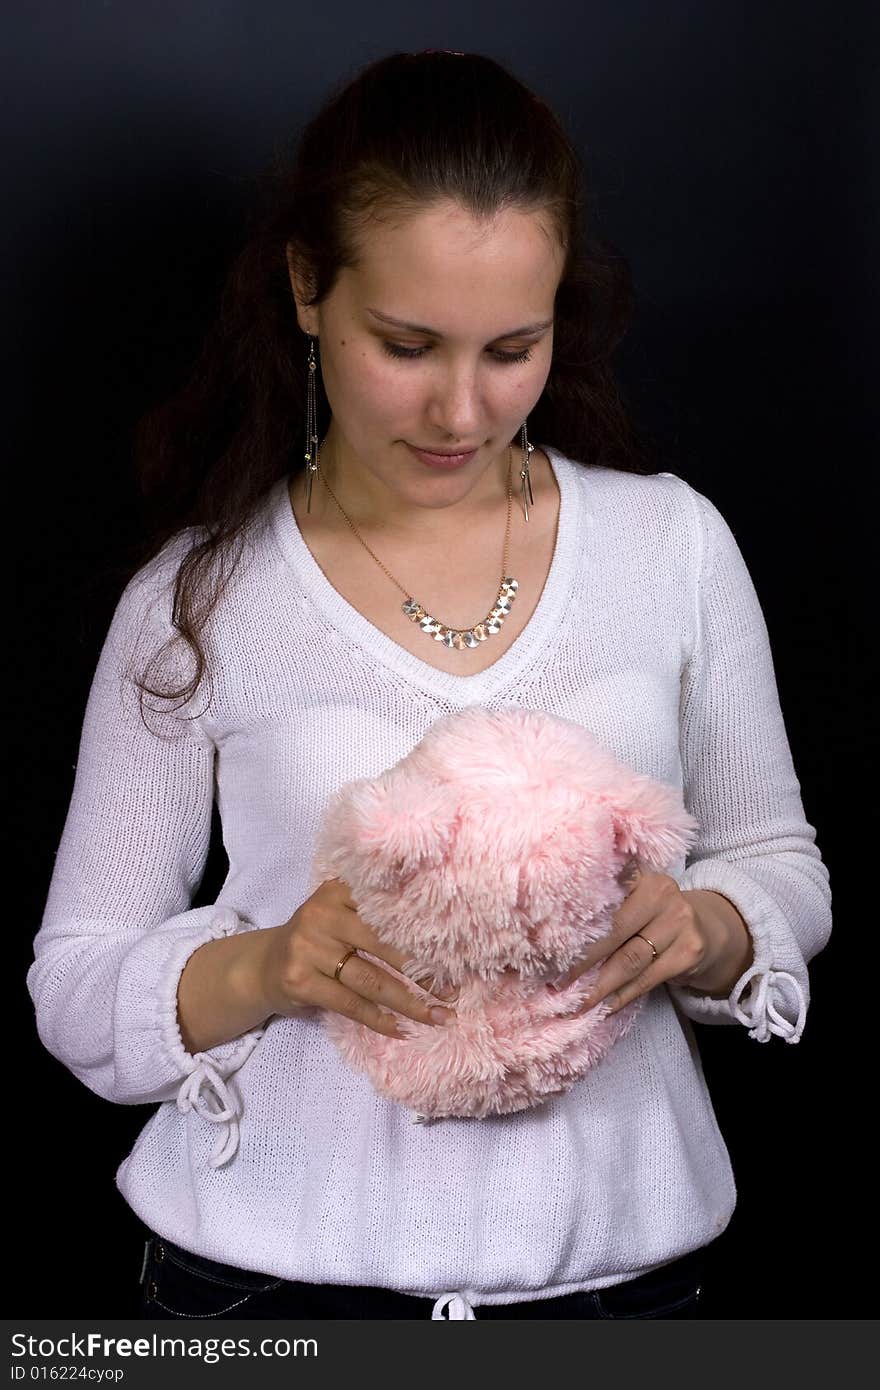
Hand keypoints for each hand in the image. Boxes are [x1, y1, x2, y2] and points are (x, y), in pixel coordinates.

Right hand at [256, 877, 457, 1038]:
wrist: (262, 967)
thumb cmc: (317, 941)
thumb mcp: (339, 915)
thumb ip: (375, 918)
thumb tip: (440, 943)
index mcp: (338, 890)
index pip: (389, 909)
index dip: (424, 931)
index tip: (458, 953)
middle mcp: (322, 913)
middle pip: (385, 944)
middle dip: (423, 972)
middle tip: (454, 992)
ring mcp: (308, 947)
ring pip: (372, 979)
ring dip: (410, 1003)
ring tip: (438, 1017)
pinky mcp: (300, 980)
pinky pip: (350, 1004)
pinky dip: (379, 1019)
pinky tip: (400, 1029)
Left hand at [548, 869, 749, 1014]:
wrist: (708, 929)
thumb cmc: (655, 916)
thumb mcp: (636, 900)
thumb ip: (607, 910)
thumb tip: (554, 940)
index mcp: (641, 876)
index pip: (603, 899)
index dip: (574, 924)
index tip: (548, 948)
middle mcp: (663, 894)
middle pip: (613, 931)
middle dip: (581, 961)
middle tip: (555, 983)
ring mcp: (680, 922)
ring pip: (629, 960)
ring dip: (599, 987)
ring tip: (576, 1002)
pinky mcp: (689, 952)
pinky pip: (647, 979)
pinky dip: (622, 996)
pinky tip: (604, 1007)